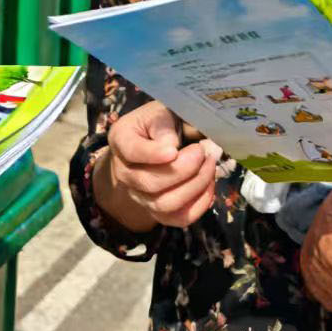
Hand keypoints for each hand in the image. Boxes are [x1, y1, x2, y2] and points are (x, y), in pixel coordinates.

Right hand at [98, 101, 221, 231]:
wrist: (155, 141)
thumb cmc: (159, 122)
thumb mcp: (160, 112)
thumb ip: (164, 125)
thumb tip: (172, 145)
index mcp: (121, 140)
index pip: (132, 151)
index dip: (153, 154)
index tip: (175, 150)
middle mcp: (124, 172)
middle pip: (150, 183)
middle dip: (183, 170)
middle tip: (203, 151)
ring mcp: (139, 195)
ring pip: (164, 205)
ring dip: (194, 186)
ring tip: (210, 166)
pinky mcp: (158, 211)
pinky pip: (178, 218)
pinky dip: (199, 204)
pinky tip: (209, 184)